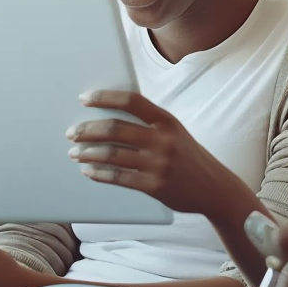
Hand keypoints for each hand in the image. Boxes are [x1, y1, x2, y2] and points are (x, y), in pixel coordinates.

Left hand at [70, 90, 246, 218]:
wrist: (215, 189)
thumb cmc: (188, 157)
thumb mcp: (175, 133)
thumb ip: (150, 124)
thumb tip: (109, 116)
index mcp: (167, 121)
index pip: (131, 101)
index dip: (105, 97)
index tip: (85, 99)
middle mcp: (163, 140)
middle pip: (115, 129)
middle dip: (88, 129)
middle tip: (72, 132)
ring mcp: (159, 164)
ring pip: (112, 154)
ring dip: (88, 153)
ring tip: (75, 153)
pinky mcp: (155, 186)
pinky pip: (118, 177)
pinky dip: (99, 173)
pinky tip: (88, 171)